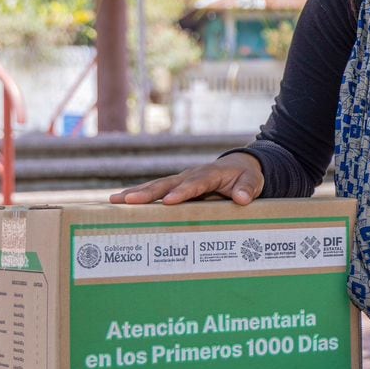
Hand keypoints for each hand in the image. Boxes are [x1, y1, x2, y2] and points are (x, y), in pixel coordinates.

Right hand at [108, 152, 264, 205]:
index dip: (183, 192)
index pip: (196, 184)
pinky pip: (155, 190)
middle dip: (149, 192)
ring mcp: (181, 179)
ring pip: (156, 185)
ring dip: (136, 193)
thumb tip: (241, 199)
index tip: (169, 201)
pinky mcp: (174, 186)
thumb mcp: (253, 182)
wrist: (239, 166)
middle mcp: (191, 175)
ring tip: (115, 200)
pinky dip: (138, 195)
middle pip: (168, 183)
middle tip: (129, 200)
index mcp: (210, 174)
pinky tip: (120, 202)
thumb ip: (248, 189)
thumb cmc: (246, 176)